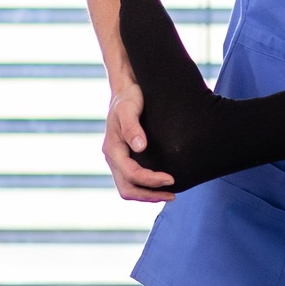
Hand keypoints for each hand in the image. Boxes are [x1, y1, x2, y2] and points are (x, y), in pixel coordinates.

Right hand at [102, 83, 174, 201]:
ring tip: (170, 194)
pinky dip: (146, 187)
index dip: (150, 180)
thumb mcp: (128, 108)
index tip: (171, 179)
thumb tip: (139, 147)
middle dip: (149, 195)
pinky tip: (161, 184)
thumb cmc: (128, 97)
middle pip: (126, 188)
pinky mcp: (125, 158)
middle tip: (172, 195)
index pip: (131, 174)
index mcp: (112, 148)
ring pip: (128, 187)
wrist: (125, 90)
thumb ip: (132, 127)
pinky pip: (132, 179)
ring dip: (147, 195)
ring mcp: (118, 159)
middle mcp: (113, 157)